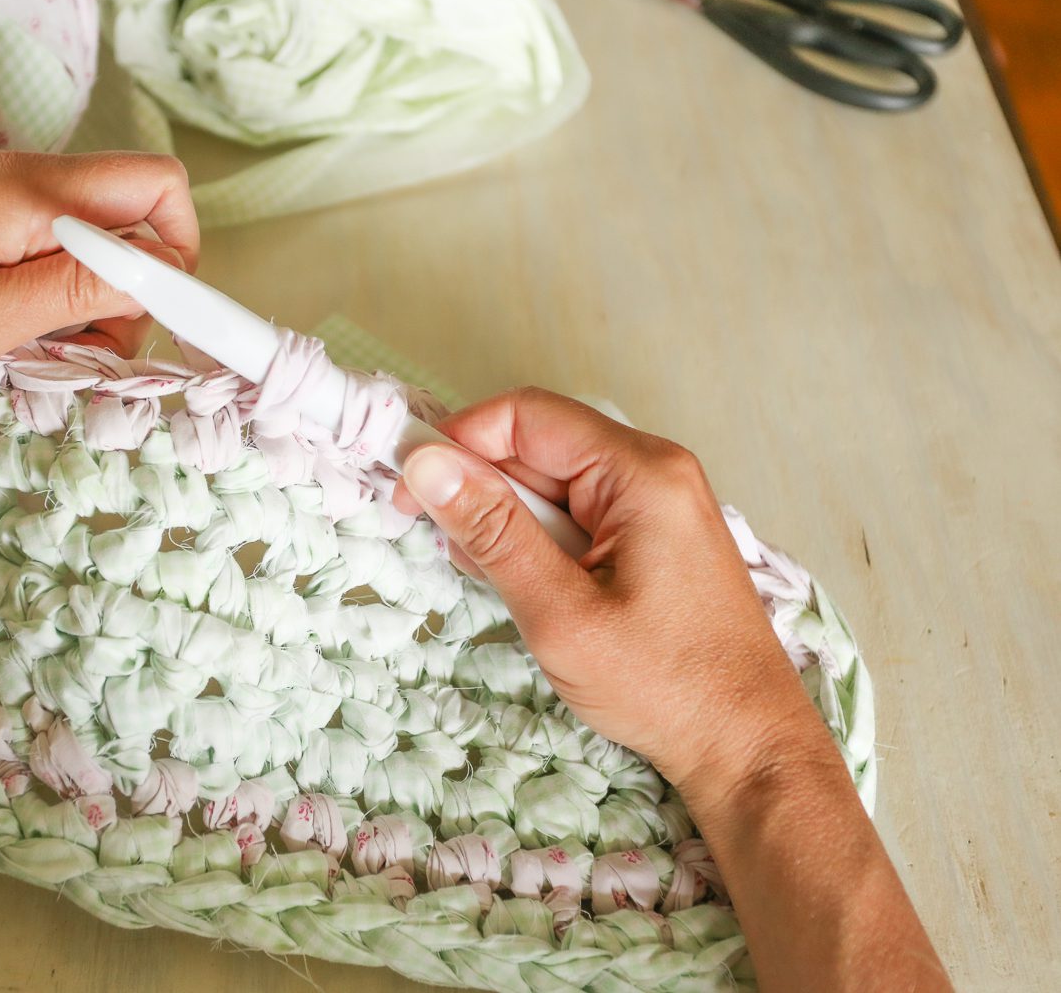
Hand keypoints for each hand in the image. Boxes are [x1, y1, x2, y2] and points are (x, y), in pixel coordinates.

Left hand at [0, 150, 199, 392]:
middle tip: (94, 354)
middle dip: (141, 287)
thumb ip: (76, 293)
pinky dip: (54, 296)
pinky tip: (12, 335)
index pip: (158, 197)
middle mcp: (20, 178)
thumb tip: (159, 276)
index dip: (181, 266)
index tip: (159, 335)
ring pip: (94, 237)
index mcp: (28, 195)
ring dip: (94, 300)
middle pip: (134, 213)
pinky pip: (48, 248)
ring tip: (42, 354)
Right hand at [392, 387, 824, 789]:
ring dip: (510, 522)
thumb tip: (426, 463)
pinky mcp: (656, 538)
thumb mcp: (560, 611)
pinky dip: (542, 542)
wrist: (748, 747)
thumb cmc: (664, 686)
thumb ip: (492, 531)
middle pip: (540, 445)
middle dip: (483, 489)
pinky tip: (531, 589)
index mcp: (641, 472)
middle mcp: (656, 471)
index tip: (412, 492)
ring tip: (497, 582)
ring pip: (555, 483)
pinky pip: (581, 514)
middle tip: (451, 551)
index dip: (460, 444)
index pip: (525, 415)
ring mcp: (660, 504)